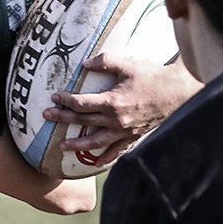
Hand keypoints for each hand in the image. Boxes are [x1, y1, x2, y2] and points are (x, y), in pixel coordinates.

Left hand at [45, 53, 202, 160]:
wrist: (176, 91)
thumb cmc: (152, 76)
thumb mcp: (128, 64)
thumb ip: (105, 62)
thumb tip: (85, 63)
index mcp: (112, 102)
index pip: (82, 103)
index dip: (66, 100)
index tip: (54, 97)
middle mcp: (116, 120)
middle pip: (83, 121)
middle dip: (63, 119)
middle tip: (46, 117)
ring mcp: (124, 131)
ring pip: (95, 141)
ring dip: (77, 145)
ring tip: (62, 147)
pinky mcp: (133, 136)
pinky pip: (116, 150)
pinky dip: (104, 157)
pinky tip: (95, 161)